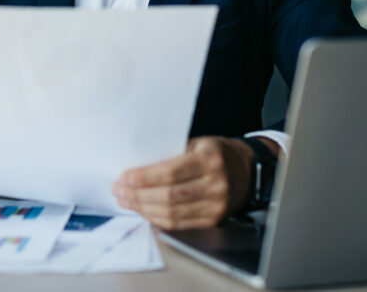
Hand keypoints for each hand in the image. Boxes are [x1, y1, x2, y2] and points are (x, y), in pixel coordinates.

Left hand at [112, 136, 256, 229]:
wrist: (247, 170)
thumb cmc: (216, 153)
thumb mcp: (197, 143)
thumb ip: (171, 153)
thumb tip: (137, 165)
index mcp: (210, 159)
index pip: (170, 173)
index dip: (143, 178)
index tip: (124, 177)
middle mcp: (215, 184)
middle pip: (168, 196)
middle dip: (138, 195)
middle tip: (119, 190)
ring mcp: (216, 205)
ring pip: (171, 214)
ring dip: (143, 209)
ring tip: (126, 201)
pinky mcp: (213, 220)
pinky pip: (179, 224)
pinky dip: (158, 219)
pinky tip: (144, 211)